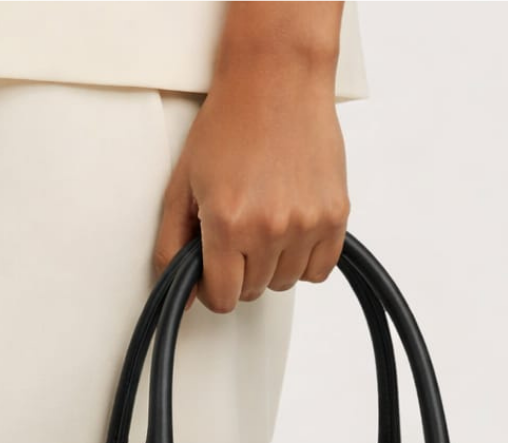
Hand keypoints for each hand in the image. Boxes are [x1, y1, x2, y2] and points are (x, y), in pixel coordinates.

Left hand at [153, 9, 349, 311]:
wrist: (276, 79)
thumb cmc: (228, 126)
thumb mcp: (181, 187)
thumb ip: (172, 248)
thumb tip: (182, 298)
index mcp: (228, 223)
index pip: (223, 298)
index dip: (214, 287)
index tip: (214, 269)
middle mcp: (269, 228)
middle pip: (254, 292)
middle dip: (241, 270)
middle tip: (238, 231)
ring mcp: (307, 223)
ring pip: (285, 283)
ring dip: (272, 264)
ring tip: (264, 222)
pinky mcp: (336, 215)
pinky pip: (320, 270)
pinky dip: (305, 259)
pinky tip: (290, 229)